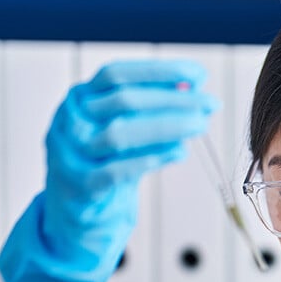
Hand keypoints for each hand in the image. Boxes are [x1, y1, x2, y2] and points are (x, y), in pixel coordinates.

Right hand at [0, 59, 217, 281]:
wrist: (74, 209)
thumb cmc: (105, 160)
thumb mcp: (123, 127)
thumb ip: (150, 108)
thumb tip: (194, 87)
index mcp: (80, 97)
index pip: (118, 75)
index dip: (159, 72)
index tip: (198, 75)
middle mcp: (70, 121)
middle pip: (123, 102)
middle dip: (173, 100)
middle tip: (210, 104)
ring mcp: (70, 154)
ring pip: (119, 135)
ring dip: (167, 128)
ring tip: (200, 126)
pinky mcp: (80, 187)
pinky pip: (116, 172)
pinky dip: (150, 160)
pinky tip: (178, 153)